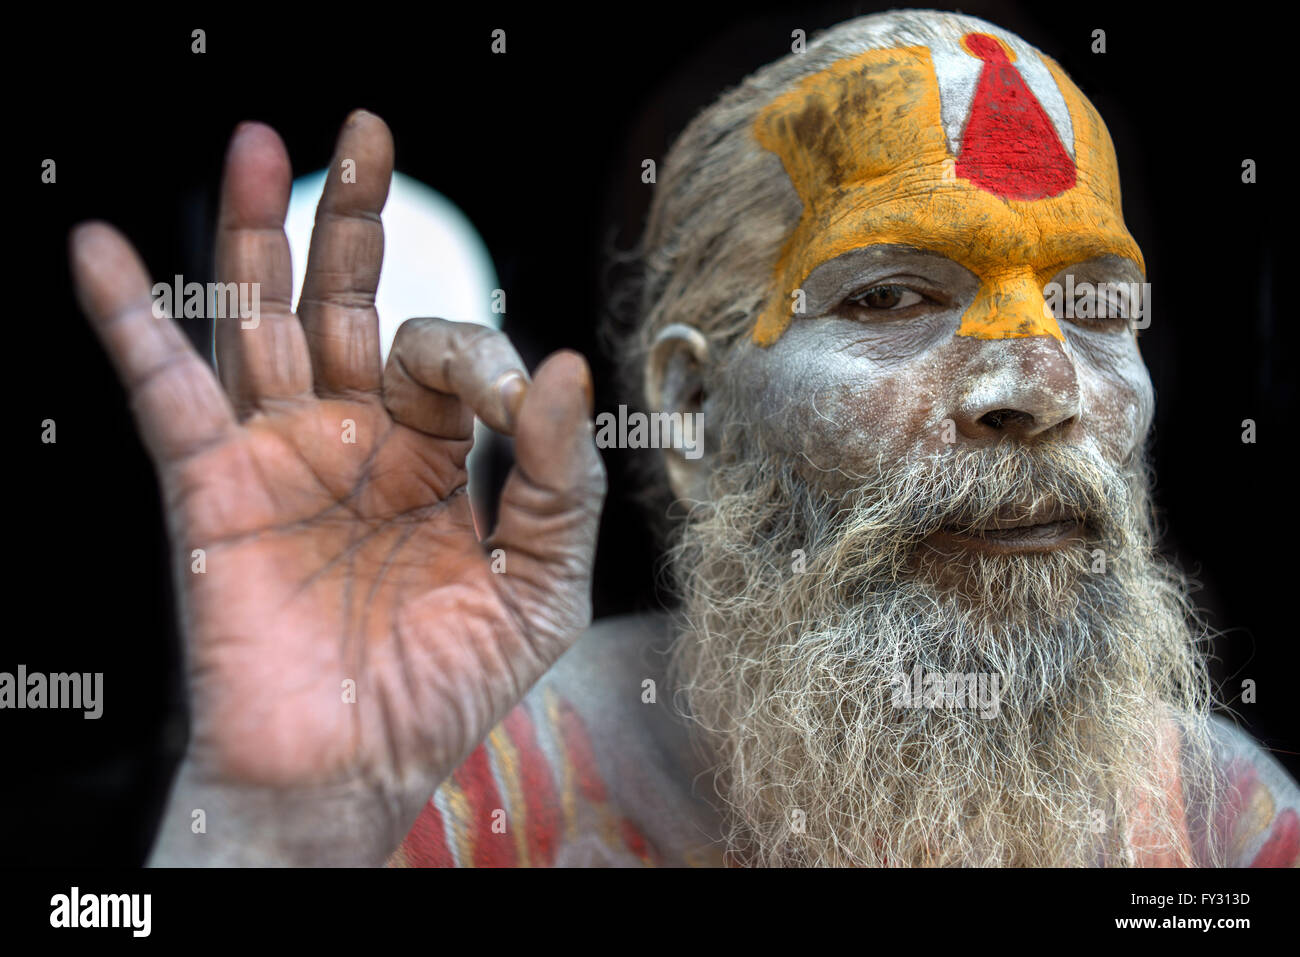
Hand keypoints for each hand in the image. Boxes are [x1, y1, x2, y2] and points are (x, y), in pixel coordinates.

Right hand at [69, 112, 605, 860]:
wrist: (349, 774)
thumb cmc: (443, 689)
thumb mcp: (541, 589)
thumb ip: (563, 481)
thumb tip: (567, 365)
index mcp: (438, 458)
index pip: (456, 361)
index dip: (488, 361)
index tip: (515, 405)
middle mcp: (357, 441)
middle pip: (350, 304)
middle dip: (357, 218)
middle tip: (364, 131)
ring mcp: (281, 457)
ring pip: (263, 322)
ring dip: (258, 233)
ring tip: (261, 143)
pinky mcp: (213, 489)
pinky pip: (165, 391)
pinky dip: (135, 321)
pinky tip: (107, 249)